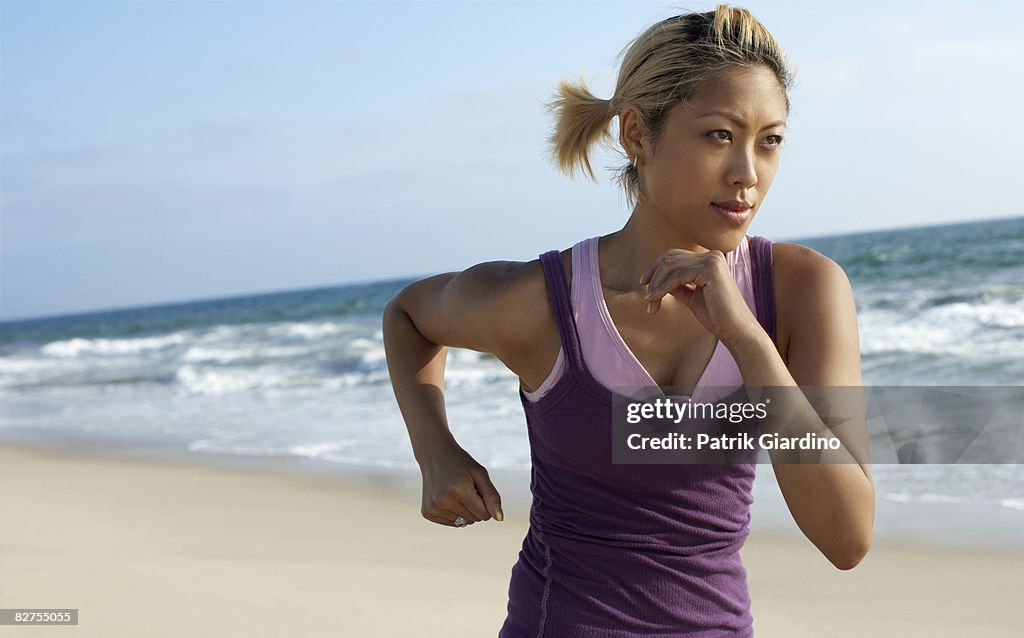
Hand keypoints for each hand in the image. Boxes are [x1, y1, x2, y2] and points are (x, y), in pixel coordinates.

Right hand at [419, 444, 503, 527]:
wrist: (434, 455)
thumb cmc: (461, 463)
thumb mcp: (480, 474)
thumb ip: (492, 497)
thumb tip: (499, 519)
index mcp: (459, 490)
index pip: (485, 515)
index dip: (485, 503)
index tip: (477, 488)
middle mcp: (444, 501)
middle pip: (474, 519)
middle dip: (475, 506)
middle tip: (465, 487)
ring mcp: (434, 508)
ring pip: (463, 523)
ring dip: (464, 510)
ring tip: (455, 491)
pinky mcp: (428, 513)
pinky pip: (451, 523)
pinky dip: (453, 513)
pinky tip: (446, 497)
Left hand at [639, 248, 759, 345]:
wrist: (736, 330)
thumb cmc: (716, 317)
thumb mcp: (691, 297)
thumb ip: (677, 285)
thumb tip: (656, 279)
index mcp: (710, 259)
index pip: (675, 255)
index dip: (656, 268)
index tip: (644, 283)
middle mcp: (712, 255)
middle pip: (670, 258)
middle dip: (654, 277)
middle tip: (646, 297)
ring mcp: (712, 260)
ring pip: (671, 266)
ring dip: (656, 285)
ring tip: (650, 303)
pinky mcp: (710, 270)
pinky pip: (677, 276)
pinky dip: (662, 288)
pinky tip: (653, 300)